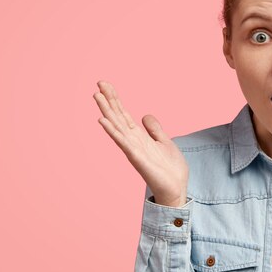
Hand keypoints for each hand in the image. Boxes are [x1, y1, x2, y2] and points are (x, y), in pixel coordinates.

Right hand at [93, 80, 188, 206]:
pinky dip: (112, 131)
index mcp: (139, 136)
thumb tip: (145, 116)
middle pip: (117, 116)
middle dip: (109, 99)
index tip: (105, 84)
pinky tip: (102, 121)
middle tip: (99, 82)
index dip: (115, 99)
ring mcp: (133, 149)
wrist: (175, 189)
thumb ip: (155, 129)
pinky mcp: (136, 158)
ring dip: (106, 111)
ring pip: (116, 126)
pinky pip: (122, 142)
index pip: (124, 113)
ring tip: (96, 95)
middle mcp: (133, 141)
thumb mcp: (164, 142)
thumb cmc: (170, 170)